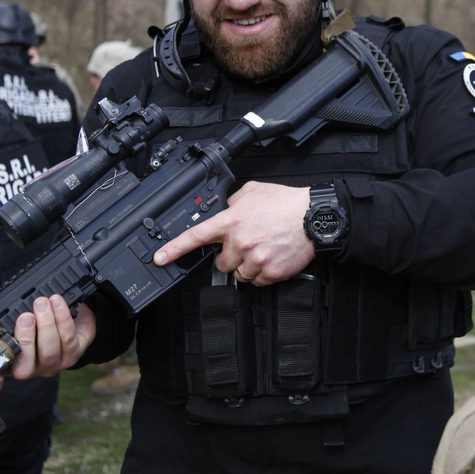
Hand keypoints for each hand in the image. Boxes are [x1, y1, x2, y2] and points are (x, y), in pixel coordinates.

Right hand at [0, 296, 96, 398]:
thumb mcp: (4, 313)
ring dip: (48, 325)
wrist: (68, 311)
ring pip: (50, 352)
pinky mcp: (73, 354)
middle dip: (26, 339)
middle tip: (25, 316)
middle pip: (25, 367)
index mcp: (8, 362)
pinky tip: (58, 304)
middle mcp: (29, 368)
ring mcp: (52, 364)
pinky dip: (64, 320)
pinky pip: (69, 341)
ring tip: (43, 304)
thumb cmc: (32, 316)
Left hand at [154, 181, 312, 285]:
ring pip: (239, 275)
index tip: (160, 259)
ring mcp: (255, 259)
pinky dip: (263, 274)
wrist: (314, 217)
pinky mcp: (270, 272)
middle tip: (247, 246)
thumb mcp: (254, 192)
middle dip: (231, 257)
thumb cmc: (287, 203)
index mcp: (232, 221)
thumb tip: (225, 209)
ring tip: (263, 250)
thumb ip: (233, 202)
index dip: (174, 249)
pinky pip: (257, 282)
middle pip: (221, 263)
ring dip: (247, 266)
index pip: (196, 237)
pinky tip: (273, 258)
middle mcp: (240, 242)